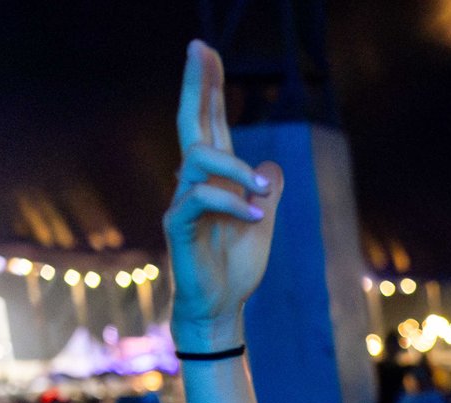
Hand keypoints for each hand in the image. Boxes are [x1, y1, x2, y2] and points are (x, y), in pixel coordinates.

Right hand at [165, 41, 283, 349]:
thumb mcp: (262, 225)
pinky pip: (201, 199)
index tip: (207, 51)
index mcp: (215, 178)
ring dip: (236, 168)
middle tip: (201, 47)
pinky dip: (233, 204)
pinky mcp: (179, 226)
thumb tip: (271, 167)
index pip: (210, 123)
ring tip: (264, 193)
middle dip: (198, 84)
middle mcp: (194, 182)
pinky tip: (257, 217)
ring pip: (199, 158)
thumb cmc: (235, 268)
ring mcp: (183, 201)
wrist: (221, 307)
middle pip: (192, 123)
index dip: (210, 88)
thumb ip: (264, 194)